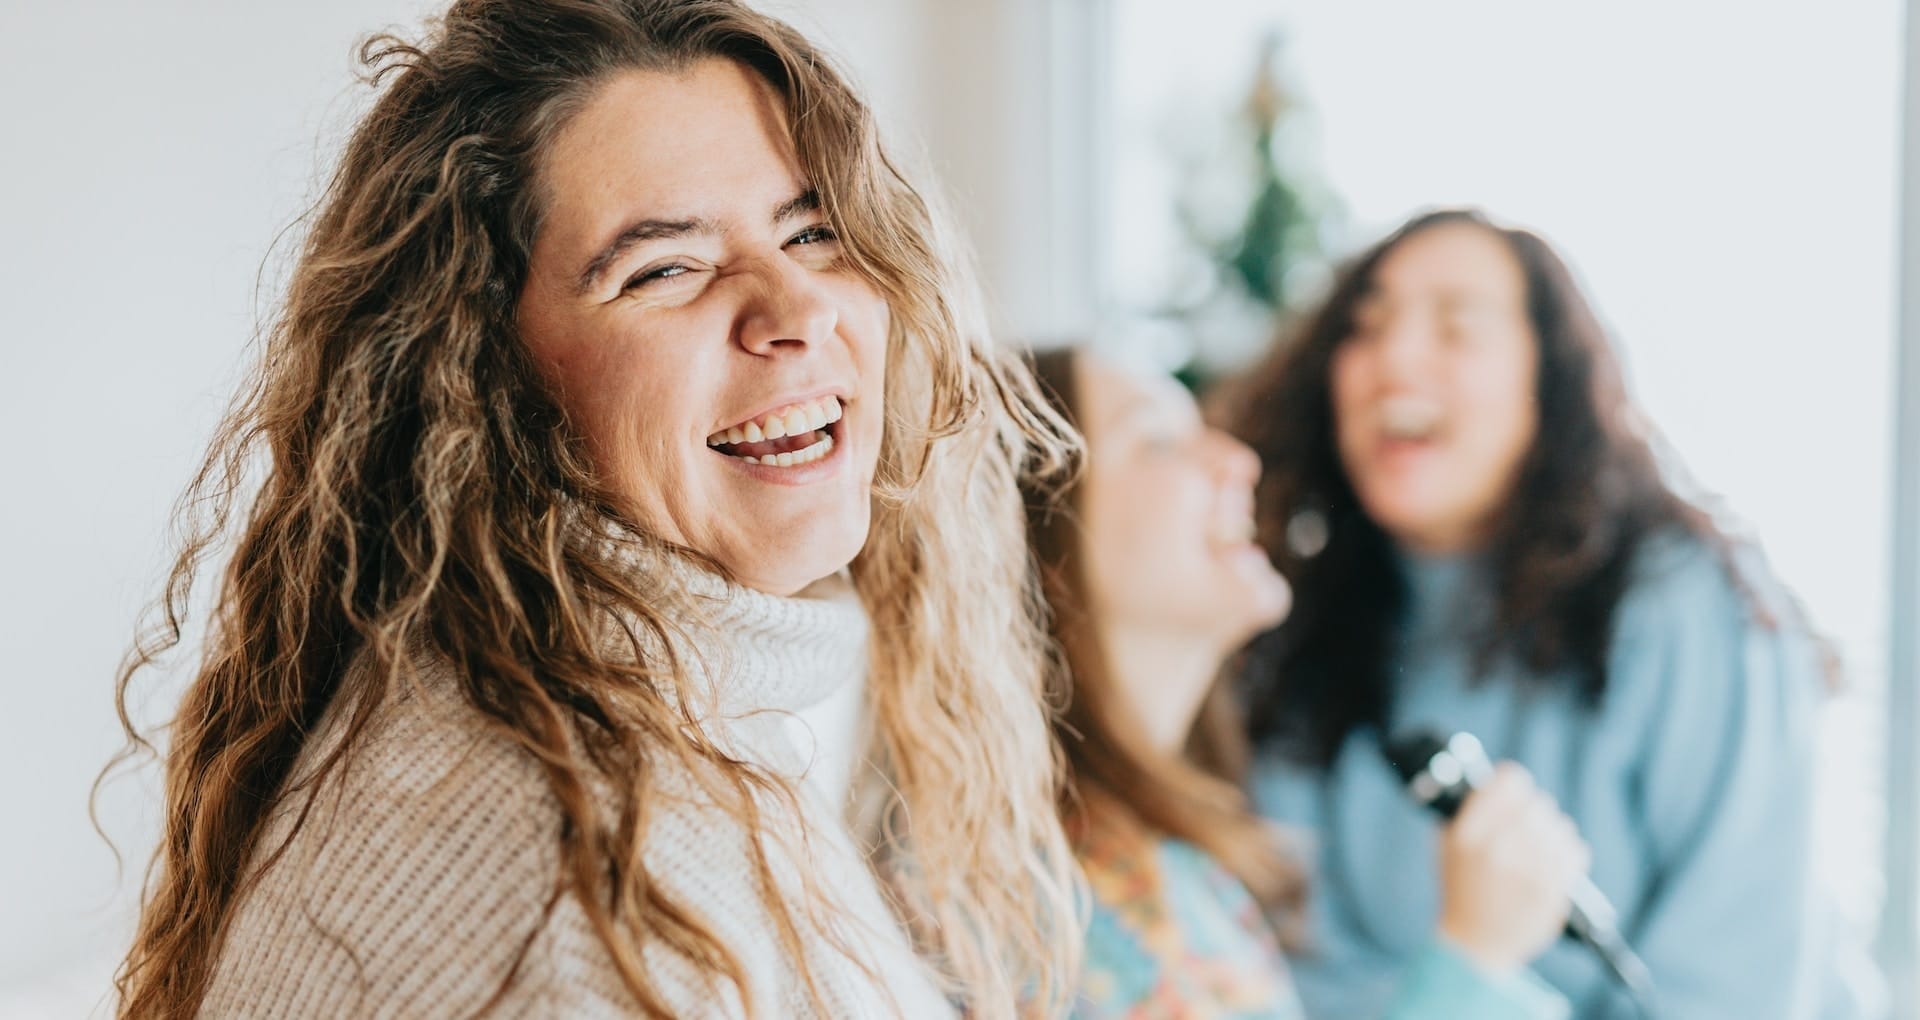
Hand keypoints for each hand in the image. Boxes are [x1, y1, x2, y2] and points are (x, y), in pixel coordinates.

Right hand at [1434, 762, 1589, 973]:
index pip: (1507, 784)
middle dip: (1532, 809)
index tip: (1513, 787)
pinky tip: (1552, 859)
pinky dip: (1567, 850)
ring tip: (1538, 844)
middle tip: (1525, 822)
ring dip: (1551, 830)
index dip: (1512, 781)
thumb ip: (1466, 811)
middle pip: (1537, 802)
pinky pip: (1575, 849)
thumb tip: (1492, 781)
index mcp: (1468, 835)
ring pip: (1559, 824)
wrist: (1475, 946)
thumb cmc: (1460, 890)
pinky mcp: (1554, 891)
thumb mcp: (1446, 846)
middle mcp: (1499, 849)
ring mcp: (1529, 871)